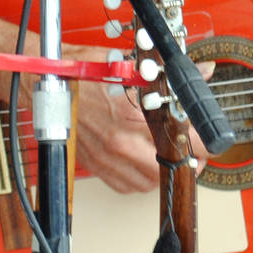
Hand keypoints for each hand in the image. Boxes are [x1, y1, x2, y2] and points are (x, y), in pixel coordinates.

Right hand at [63, 47, 212, 194]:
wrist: (45, 84)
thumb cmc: (83, 71)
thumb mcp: (129, 66)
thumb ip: (171, 75)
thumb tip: (205, 71)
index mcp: (131, 115)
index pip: (178, 139)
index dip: (199, 144)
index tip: (206, 142)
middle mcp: (119, 142)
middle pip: (168, 167)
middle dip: (187, 163)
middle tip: (194, 154)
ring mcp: (106, 158)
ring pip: (148, 182)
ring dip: (163, 173)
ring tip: (170, 160)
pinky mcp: (95, 166)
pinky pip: (126, 186)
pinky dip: (140, 180)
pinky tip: (145, 165)